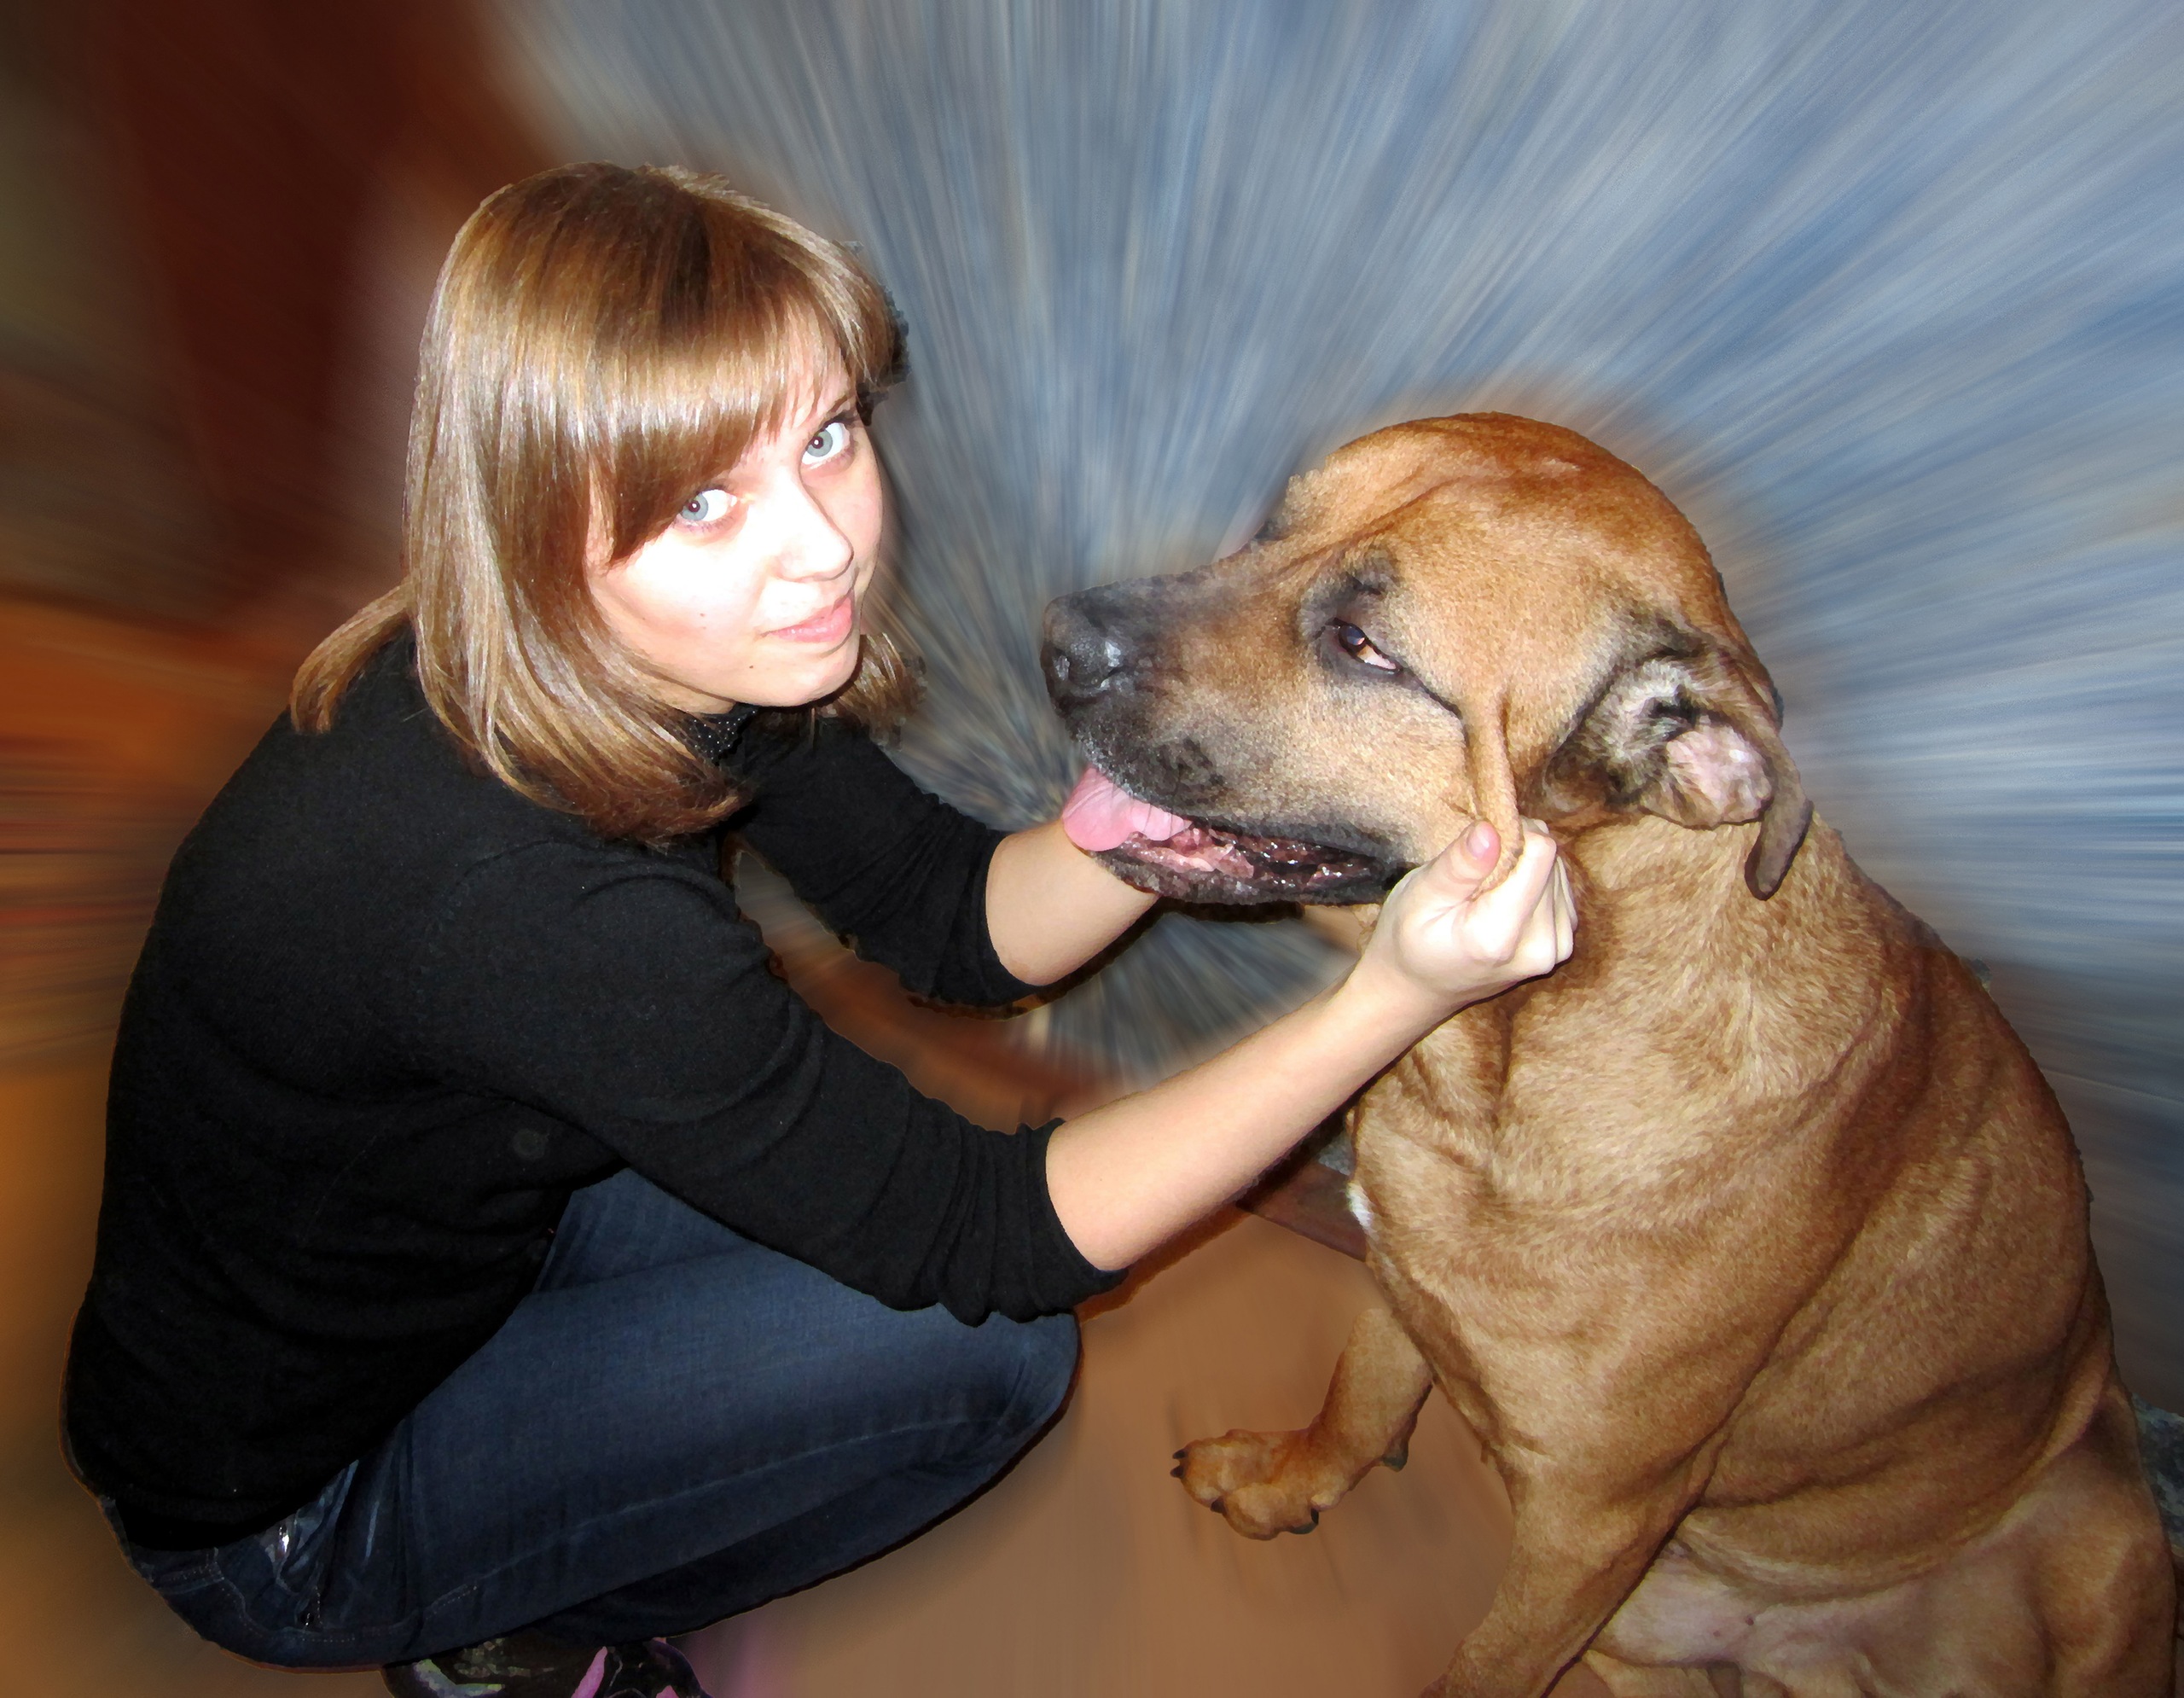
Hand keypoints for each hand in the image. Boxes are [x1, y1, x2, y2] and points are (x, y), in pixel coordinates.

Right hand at [1349, 819, 1572, 1022]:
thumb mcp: (1418, 897)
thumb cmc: (1408, 942)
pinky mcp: (1561, 946)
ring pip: (1558, 871)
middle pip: (1551, 860)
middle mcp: (1540, 947)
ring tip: (1484, 888)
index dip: (1509, 833)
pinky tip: (1502, 899)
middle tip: (1474, 870)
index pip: (1540, 853)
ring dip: (1525, 867)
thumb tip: (1491, 830)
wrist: (1417, 991)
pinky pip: (1560, 891)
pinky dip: (1534, 884)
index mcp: (1499, 935)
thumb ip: (1459, 866)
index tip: (1476, 845)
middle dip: (1516, 850)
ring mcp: (1555, 950)